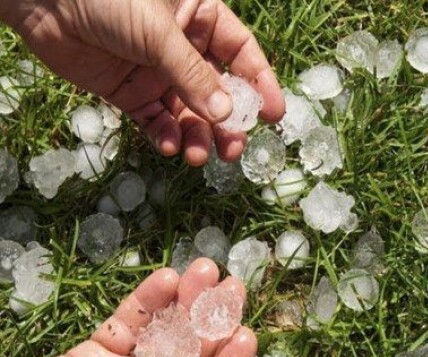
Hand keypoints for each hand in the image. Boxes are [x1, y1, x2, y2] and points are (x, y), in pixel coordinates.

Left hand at [2, 0, 284, 164]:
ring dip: (197, 136)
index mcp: (199, 18)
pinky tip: (170, 147)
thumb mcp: (158, 31)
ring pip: (188, 113)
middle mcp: (183, 48)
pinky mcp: (131, 94)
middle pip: (217, 92)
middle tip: (233, 150)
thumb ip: (192, 74)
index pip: (241, 54)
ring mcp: (157, 73)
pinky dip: (165, 136)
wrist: (42, 0)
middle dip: (226, 123)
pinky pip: (156, 121)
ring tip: (198, 156)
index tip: (273, 116)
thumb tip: (225, 115)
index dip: (260, 84)